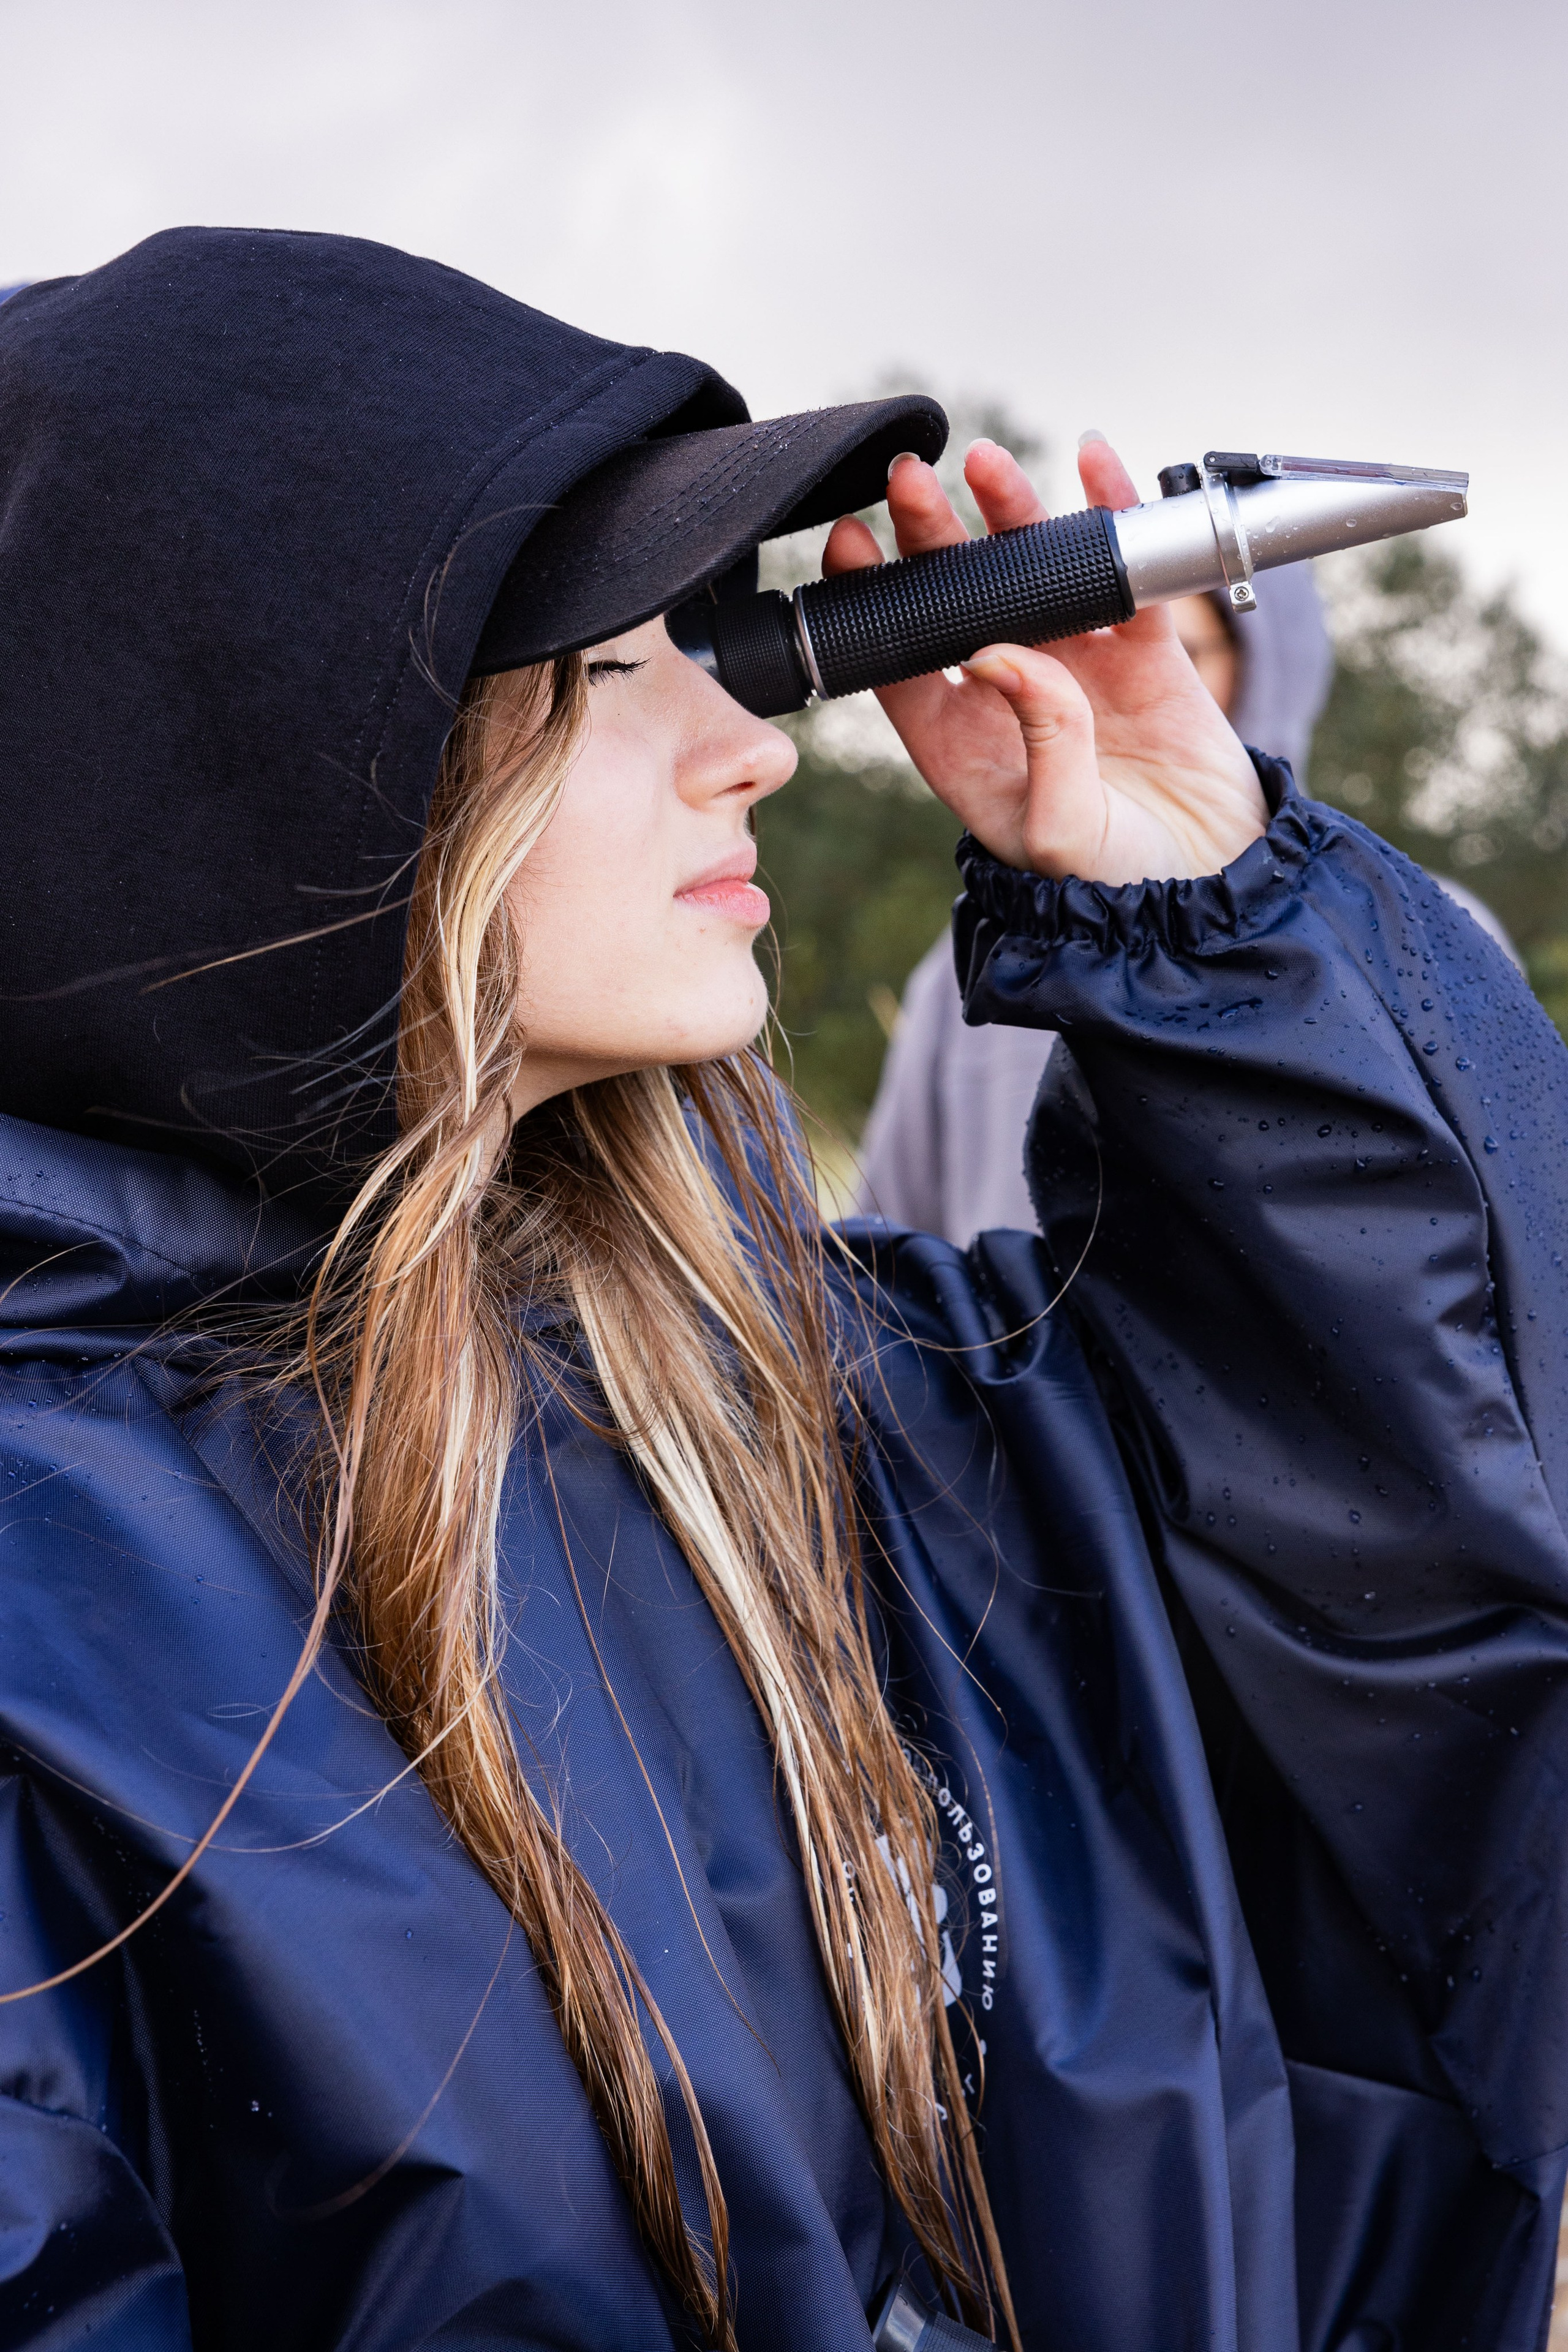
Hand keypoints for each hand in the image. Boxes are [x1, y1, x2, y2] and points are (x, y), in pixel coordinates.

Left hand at [821, 436, 1268, 883]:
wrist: (1211, 894)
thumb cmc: (1117, 881)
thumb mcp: (1060, 830)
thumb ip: (1036, 743)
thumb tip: (997, 652)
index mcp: (964, 746)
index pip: (902, 660)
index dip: (874, 601)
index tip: (851, 542)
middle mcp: (1010, 697)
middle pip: (958, 599)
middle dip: (932, 536)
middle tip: (909, 479)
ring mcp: (1077, 666)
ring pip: (1033, 571)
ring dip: (1011, 512)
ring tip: (985, 461)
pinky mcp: (1142, 651)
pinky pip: (1120, 572)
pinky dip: (1111, 514)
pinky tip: (1093, 461)